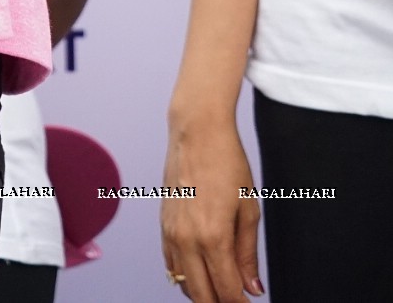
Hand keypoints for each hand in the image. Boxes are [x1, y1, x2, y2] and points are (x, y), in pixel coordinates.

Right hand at [160, 115, 263, 300]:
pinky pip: (170, 264)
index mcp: (213, 236)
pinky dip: (186, 276)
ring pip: (183, 284)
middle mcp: (187, 239)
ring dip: (203, 293)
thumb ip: (249, 254)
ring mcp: (171, 232)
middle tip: (238, 299)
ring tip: (223, 287)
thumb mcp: (249, 208)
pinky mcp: (163, 224)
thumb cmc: (226, 162)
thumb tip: (253, 288)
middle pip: (202, 296)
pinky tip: (202, 271)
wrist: (196, 130)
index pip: (227, 291)